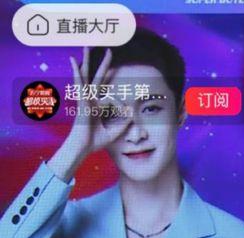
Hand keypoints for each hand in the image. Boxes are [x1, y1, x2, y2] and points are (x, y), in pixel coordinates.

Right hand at [48, 48, 131, 181]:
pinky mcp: (82, 99)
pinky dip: (76, 72)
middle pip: (98, 78)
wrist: (84, 147)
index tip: (126, 112)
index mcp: (97, 106)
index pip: (112, 97)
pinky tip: (73, 61)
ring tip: (87, 45)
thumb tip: (132, 113)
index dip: (121, 104)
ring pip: (87, 75)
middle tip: (110, 51)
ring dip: (88, 60)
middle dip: (104, 65)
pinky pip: (79, 83)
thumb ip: (123, 124)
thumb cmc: (95, 141)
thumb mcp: (114, 132)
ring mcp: (85, 98)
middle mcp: (91, 99)